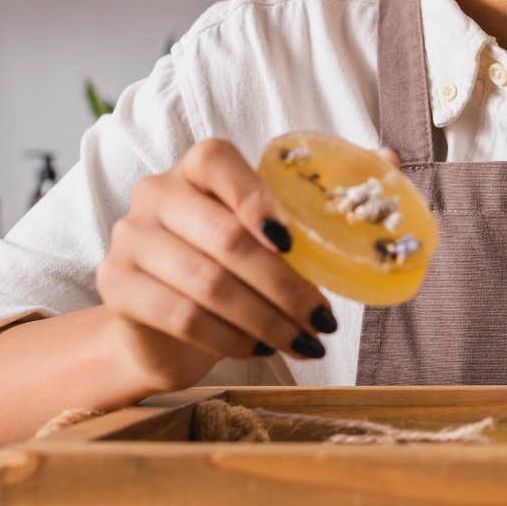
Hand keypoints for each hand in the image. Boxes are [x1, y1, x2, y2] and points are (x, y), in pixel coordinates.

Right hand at [96, 138, 335, 390]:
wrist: (162, 321)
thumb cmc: (231, 264)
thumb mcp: (273, 229)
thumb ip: (323, 192)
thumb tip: (390, 157)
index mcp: (196, 166)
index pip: (218, 160)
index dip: (256, 198)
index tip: (295, 243)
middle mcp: (155, 192)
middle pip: (224, 238)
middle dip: (283, 285)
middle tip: (323, 319)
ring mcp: (130, 239)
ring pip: (206, 284)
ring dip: (265, 320)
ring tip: (303, 342)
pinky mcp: (116, 287)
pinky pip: (182, 317)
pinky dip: (230, 339)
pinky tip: (259, 348)